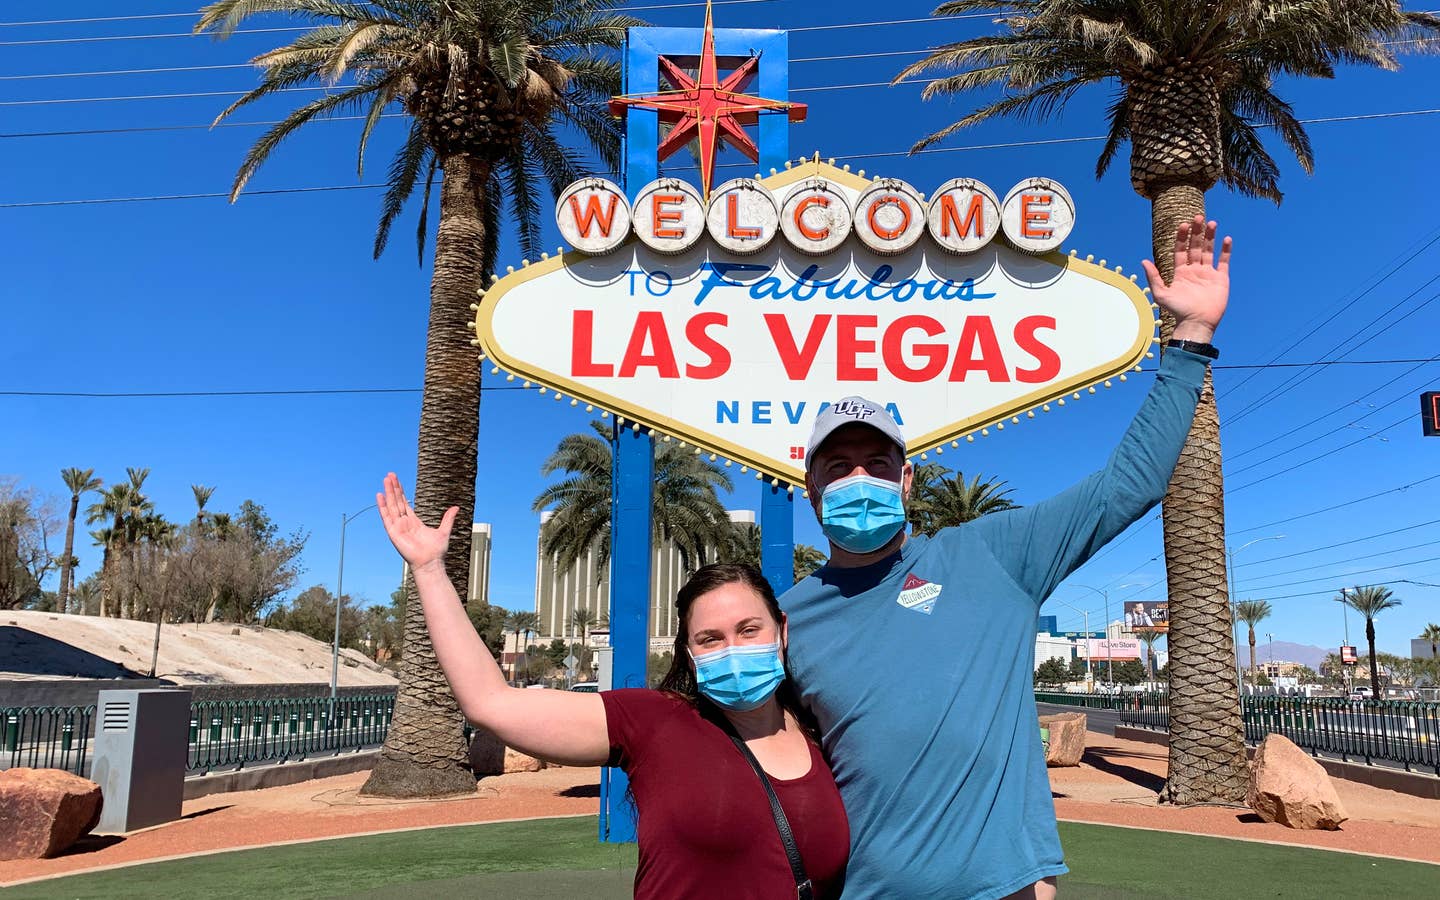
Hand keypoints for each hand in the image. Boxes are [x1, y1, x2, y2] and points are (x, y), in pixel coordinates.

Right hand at [377, 472, 456, 572]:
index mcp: (414, 522)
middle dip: (394, 488)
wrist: (431, 563)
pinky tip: (380, 496)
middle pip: (397, 502)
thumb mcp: (444, 531)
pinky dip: (383, 507)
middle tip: (390, 475)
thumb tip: (456, 507)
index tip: (397, 481)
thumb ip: (448, 518)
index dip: (401, 492)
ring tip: (386, 480)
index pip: (405, 503)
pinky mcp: (393, 532)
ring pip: (392, 506)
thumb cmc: (436, 551)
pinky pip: (386, 517)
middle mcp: (404, 523)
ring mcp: (398, 527)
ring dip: (389, 493)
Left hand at [1140, 215, 1231, 342]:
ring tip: (1211, 223)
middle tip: (1198, 217)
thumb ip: (1153, 277)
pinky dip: (1225, 250)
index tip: (1183, 225)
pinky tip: (1226, 239)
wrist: (1196, 323)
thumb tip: (1143, 260)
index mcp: (1180, 272)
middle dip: (1196, 232)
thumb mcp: (1161, 294)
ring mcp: (1208, 274)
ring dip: (1210, 237)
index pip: (1180, 250)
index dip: (1181, 238)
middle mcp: (1194, 271)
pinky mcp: (1221, 278)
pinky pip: (1224, 261)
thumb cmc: (1177, 311)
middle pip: (1195, 247)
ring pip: (1209, 250)